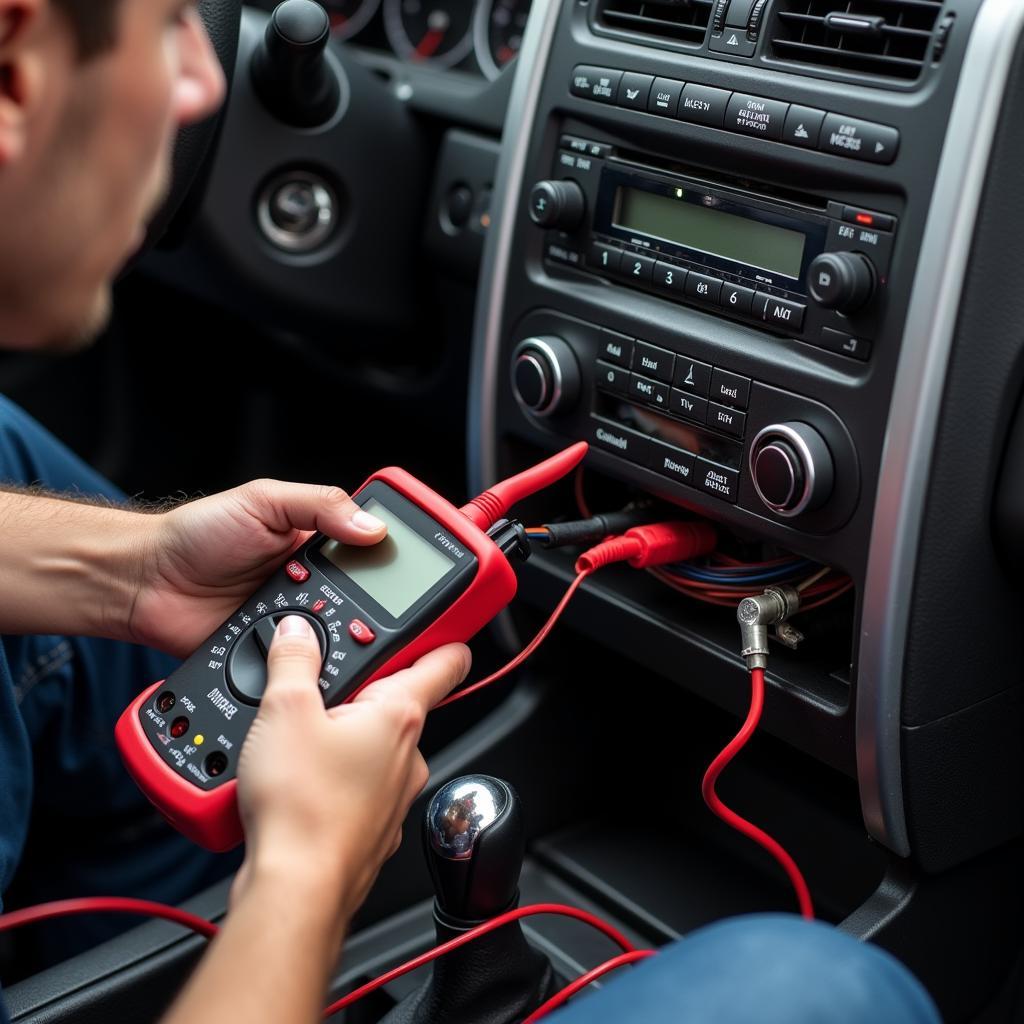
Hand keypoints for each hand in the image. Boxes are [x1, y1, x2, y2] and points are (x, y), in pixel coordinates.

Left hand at [127, 479, 386, 655]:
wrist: (144, 583)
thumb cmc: (196, 535)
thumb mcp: (264, 500)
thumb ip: (320, 505)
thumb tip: (373, 526)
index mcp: (316, 546)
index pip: (368, 554)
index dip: (388, 562)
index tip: (404, 568)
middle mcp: (311, 586)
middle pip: (362, 603)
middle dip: (366, 607)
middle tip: (351, 601)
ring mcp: (293, 624)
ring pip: (338, 639)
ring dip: (336, 636)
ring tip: (321, 625)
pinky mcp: (274, 658)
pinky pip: (303, 668)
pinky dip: (308, 666)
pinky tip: (307, 656)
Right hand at [232, 617, 470, 925]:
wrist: (295, 891)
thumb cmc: (302, 809)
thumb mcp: (284, 710)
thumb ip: (294, 661)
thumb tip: (298, 633)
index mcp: (399, 715)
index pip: (444, 661)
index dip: (443, 637)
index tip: (445, 625)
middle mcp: (409, 755)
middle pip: (394, 704)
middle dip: (358, 694)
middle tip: (316, 690)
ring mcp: (393, 796)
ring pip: (371, 750)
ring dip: (339, 741)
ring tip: (292, 746)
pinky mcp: (370, 828)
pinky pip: (354, 789)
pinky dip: (330, 781)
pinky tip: (294, 785)